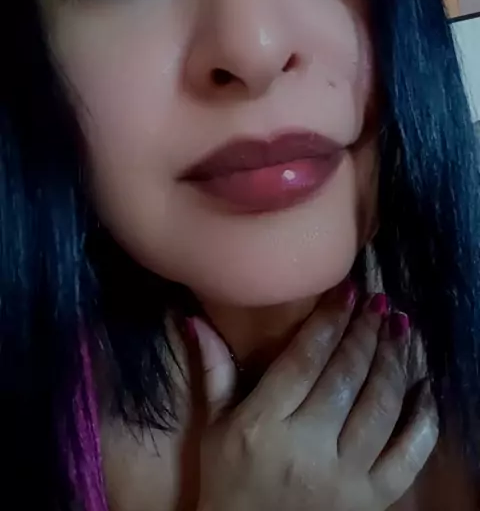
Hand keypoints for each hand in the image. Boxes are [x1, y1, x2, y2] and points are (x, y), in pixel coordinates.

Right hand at [193, 291, 437, 510]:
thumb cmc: (227, 484)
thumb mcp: (213, 429)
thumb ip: (212, 372)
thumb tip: (196, 319)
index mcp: (262, 426)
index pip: (304, 360)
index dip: (330, 321)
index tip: (347, 291)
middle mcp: (306, 448)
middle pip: (346, 376)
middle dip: (365, 332)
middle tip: (378, 303)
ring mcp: (345, 478)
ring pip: (380, 405)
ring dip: (393, 361)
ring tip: (399, 329)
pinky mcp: (373, 500)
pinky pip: (409, 454)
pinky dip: (423, 418)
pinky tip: (424, 386)